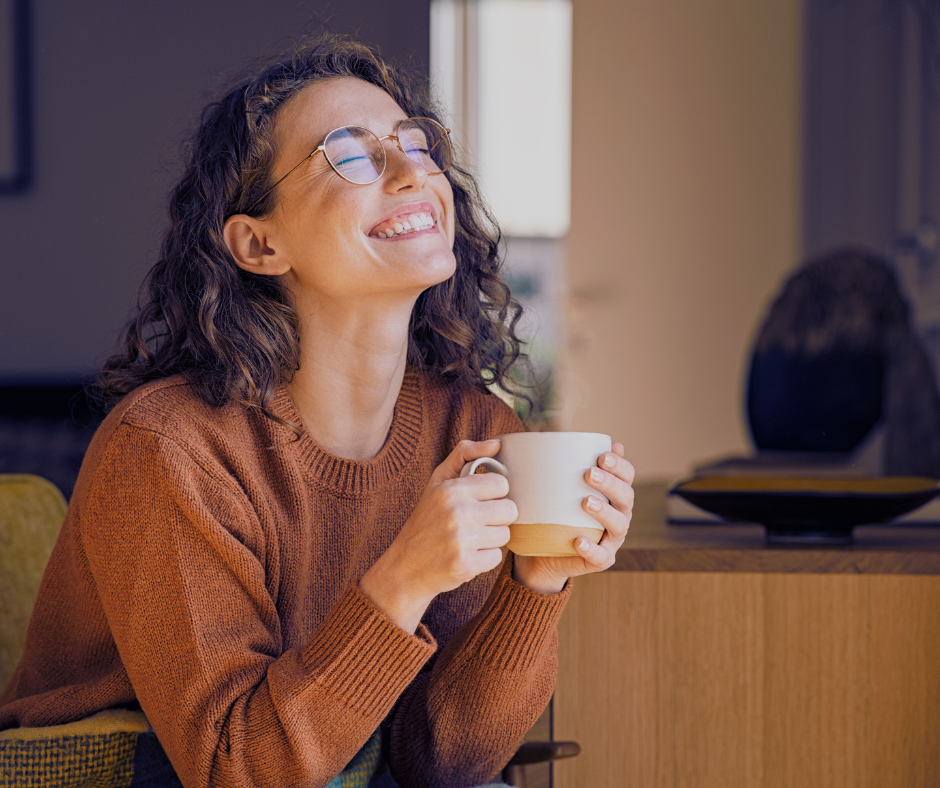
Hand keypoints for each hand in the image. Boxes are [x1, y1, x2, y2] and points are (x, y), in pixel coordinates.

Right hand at [359, 439, 517, 631]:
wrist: (404, 567)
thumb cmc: (425, 520)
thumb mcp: (437, 482)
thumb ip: (465, 455)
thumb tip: (497, 443)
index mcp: (451, 490)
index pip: (501, 484)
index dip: (494, 494)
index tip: (480, 501)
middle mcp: (457, 513)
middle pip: (509, 510)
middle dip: (496, 517)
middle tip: (477, 522)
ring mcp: (461, 541)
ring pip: (505, 535)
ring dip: (491, 539)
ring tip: (470, 539)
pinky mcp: (466, 565)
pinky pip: (496, 557)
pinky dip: (484, 559)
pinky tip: (466, 555)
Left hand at [513, 442, 633, 593]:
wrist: (544, 552)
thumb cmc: (554, 511)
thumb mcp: (557, 486)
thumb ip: (563, 464)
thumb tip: (558, 435)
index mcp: (614, 494)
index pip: (627, 476)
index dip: (620, 465)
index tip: (602, 455)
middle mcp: (619, 515)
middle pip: (625, 497)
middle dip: (610, 483)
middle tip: (589, 474)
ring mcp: (611, 539)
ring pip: (618, 525)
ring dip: (605, 512)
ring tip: (586, 502)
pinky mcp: (600, 560)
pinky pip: (601, 556)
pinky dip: (592, 548)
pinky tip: (579, 540)